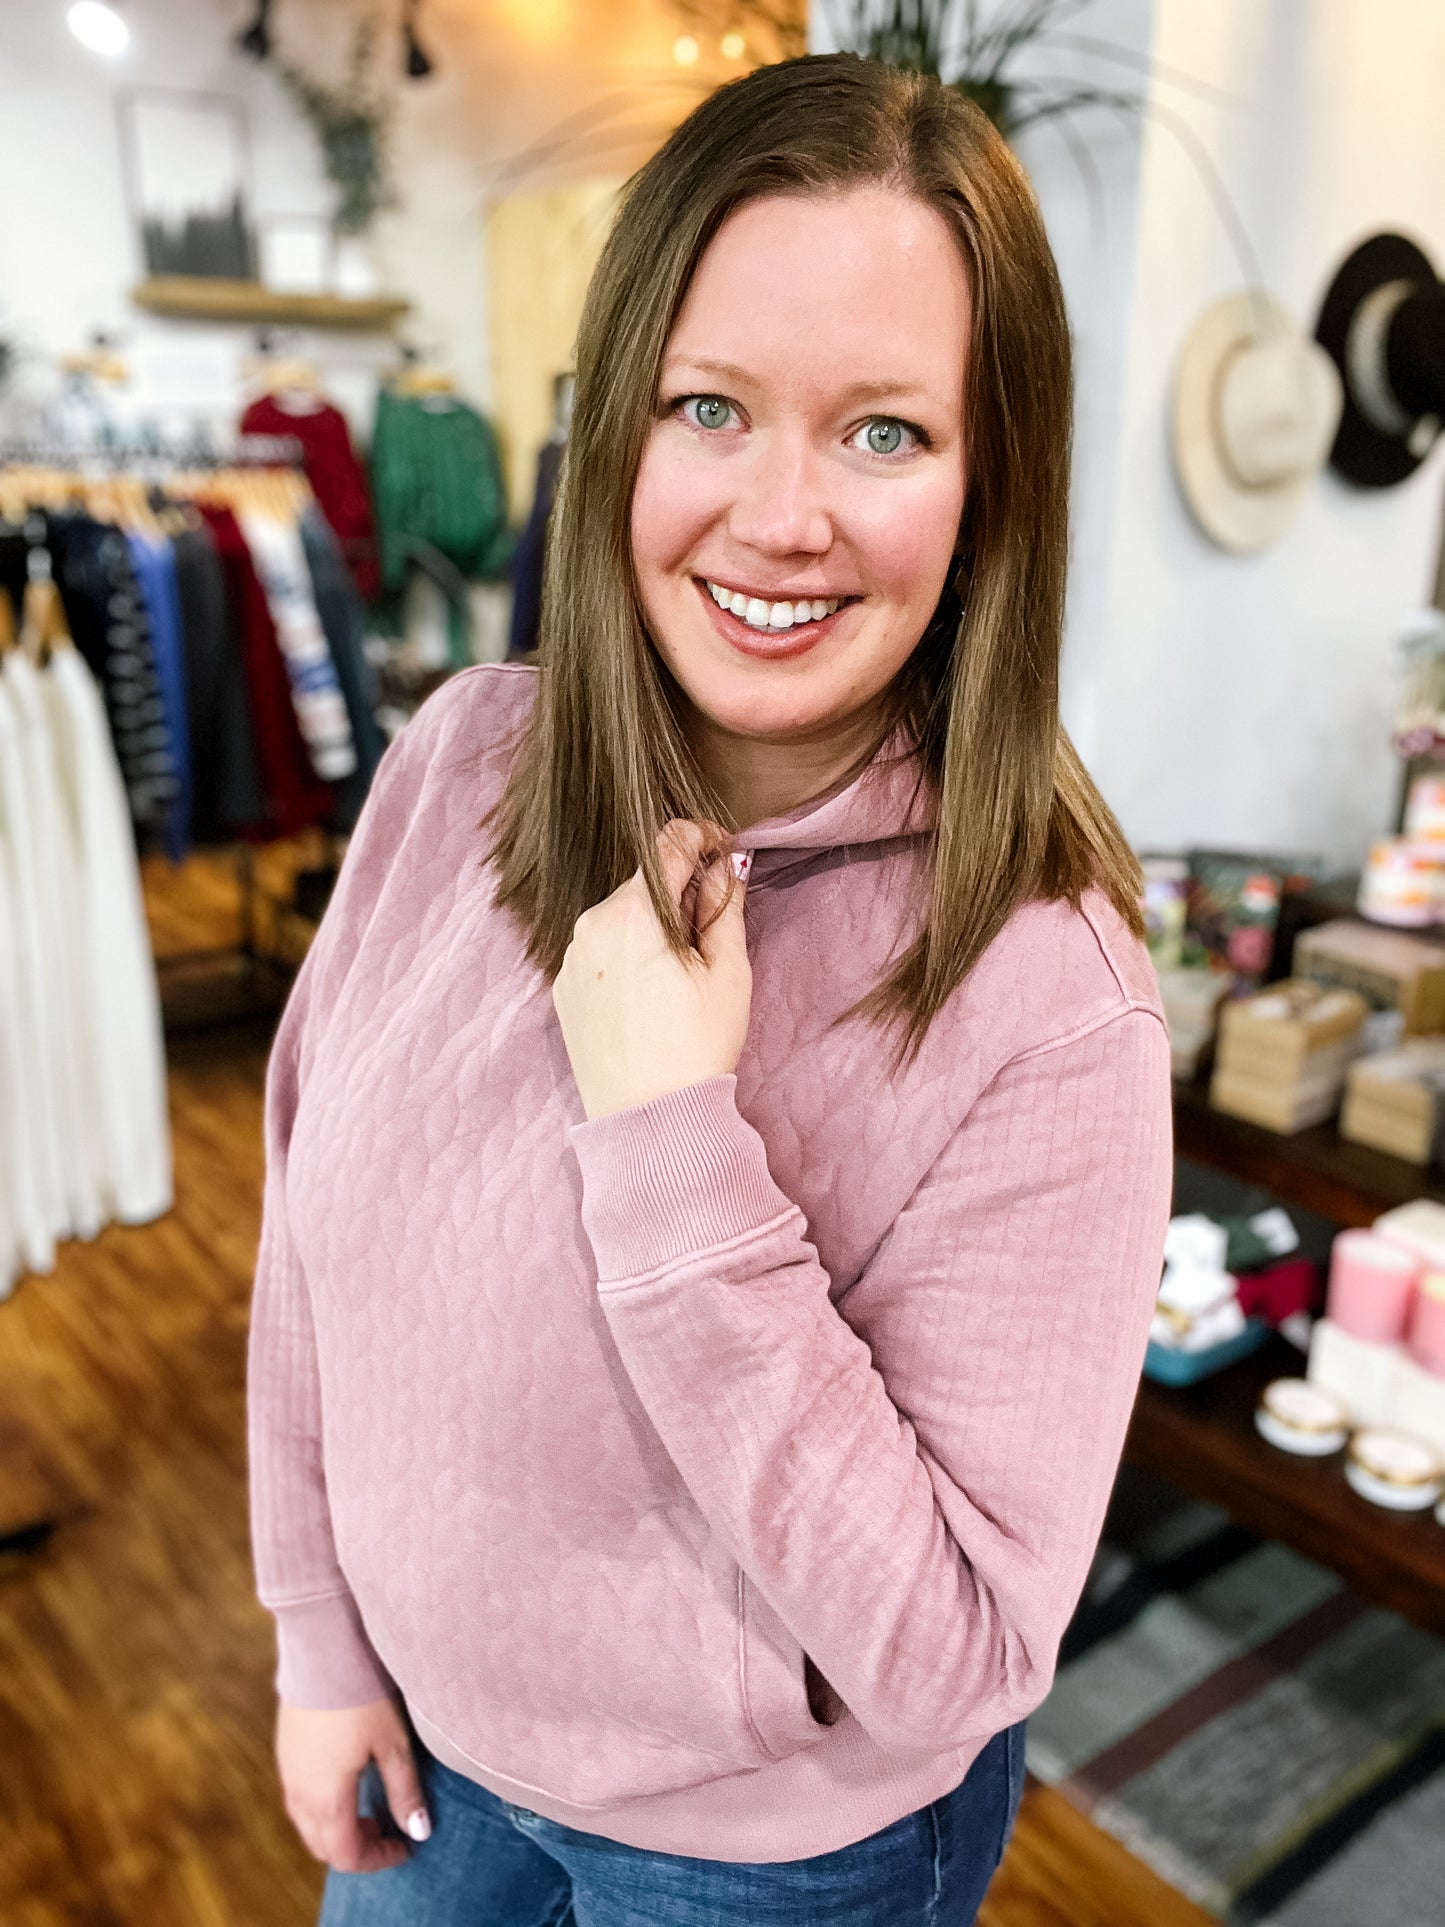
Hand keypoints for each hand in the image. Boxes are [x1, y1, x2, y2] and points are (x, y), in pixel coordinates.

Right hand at [276, 1696, 430, 1872]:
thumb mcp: (393, 1744)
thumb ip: (405, 1791)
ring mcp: (288, 1771)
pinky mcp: (284, 1751)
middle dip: (356, 1848)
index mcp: (327, 1797)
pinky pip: (298, 1799)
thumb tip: (418, 1831)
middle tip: (388, 1831)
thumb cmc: (362, 1695)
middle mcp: (300, 1792)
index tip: (404, 1846)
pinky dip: (322, 1808)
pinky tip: (345, 1784)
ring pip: (307, 1824)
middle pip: (322, 1846)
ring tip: (369, 1809)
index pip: (346, 1854)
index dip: (377, 1858)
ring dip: (336, 1829)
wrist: (323, 1650)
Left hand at [553, 820, 751, 1120]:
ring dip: (651, 926)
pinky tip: (650, 995)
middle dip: (679, 892)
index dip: (704, 837)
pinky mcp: (563, 990)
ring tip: (680, 975)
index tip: (725, 852)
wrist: (649, 1120)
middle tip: (713, 932)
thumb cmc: (696, 1047)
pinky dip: (627, 956)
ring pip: (619, 917)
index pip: (669, 842)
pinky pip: (600, 952)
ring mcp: (572, 958)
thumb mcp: (729, 973)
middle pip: (644, 882)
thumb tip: (725, 868)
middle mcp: (592, 925)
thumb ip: (725, 907)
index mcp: (636, 912)